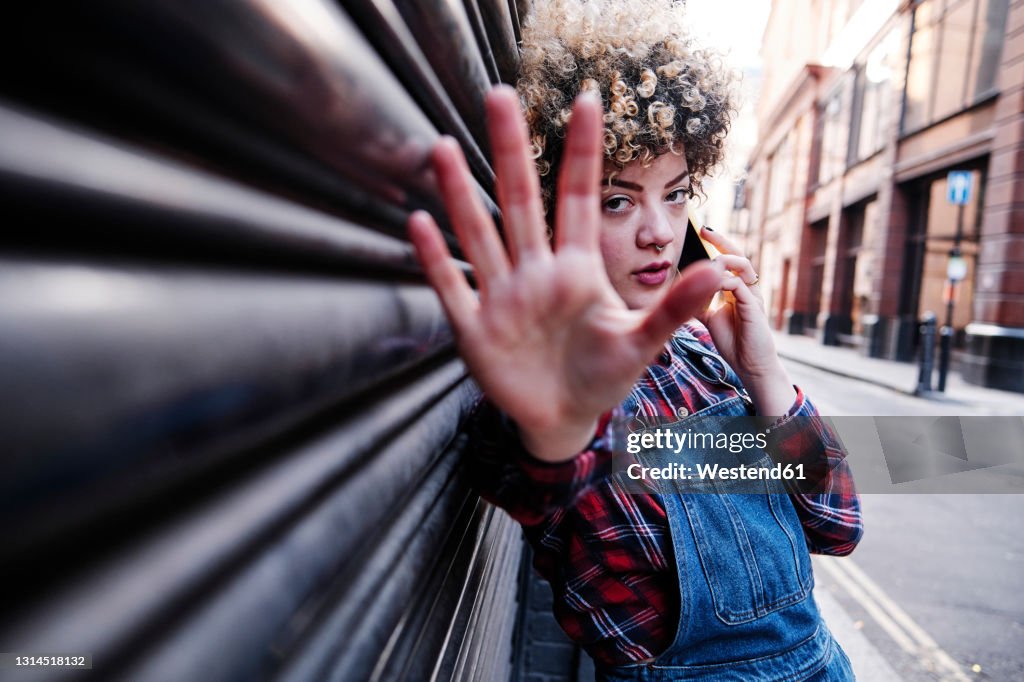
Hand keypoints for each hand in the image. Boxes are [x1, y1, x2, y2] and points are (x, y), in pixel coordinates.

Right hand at [408, 86, 720, 461]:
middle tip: (499, 96)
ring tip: (443, 149)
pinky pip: (452, 288)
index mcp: (576, 269)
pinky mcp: (476, 329)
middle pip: (520, 202)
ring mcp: (502, 297)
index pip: (579, 199)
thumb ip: (673, 308)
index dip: (583, 151)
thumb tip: (719, 270)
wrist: (563, 419)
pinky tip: (420, 223)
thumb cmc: (602, 374)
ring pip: (480, 237)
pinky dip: (437, 260)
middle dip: (511, 152)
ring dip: (462, 196)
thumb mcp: (642, 342)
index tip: (588, 100)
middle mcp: (535, 272)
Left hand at [696, 228, 795, 414]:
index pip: (728, 259)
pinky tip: (710, 284)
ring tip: (708, 260)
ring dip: (724, 260)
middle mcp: (747, 289)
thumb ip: (698, 302)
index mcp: (737, 288)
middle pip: (738, 255)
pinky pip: (741, 287)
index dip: (716, 244)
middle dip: (722, 241)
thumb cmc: (733, 341)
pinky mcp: (754, 309)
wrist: (750, 366)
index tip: (701, 231)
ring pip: (744, 267)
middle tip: (705, 229)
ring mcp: (753, 297)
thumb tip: (678, 288)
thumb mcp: (709, 318)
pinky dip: (725, 282)